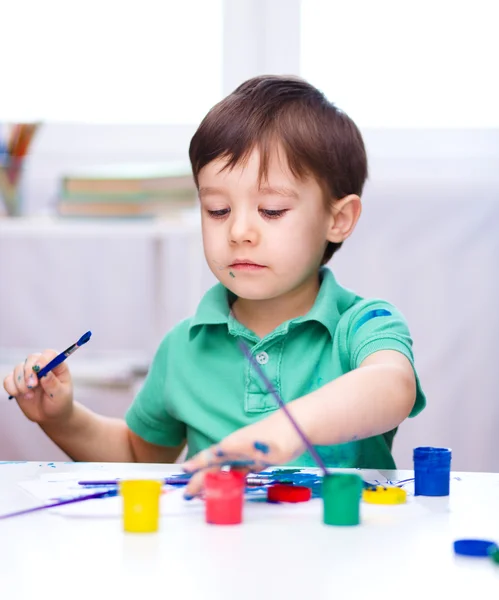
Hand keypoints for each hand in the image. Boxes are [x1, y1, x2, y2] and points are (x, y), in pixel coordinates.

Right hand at [3, 350, 73, 423]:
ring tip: (29, 395)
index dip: (43, 359)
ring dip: (21, 382)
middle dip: (29, 372)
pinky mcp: (17, 382)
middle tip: (32, 386)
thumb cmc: (60, 403)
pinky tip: (19, 395)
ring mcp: (29, 373)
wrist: (50, 415)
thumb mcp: (60, 395)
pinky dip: (11, 387)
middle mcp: (42, 366)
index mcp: (57, 366)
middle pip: (31, 358)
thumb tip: (44, 373)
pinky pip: (8, 379)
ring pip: (18, 368)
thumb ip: (52, 383)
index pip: (50, 354)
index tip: (39, 368)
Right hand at [182, 411, 304, 497]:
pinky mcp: (258, 457)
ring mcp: (247, 452)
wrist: (299, 423)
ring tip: (203, 492)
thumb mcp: (263, 445)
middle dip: (201, 479)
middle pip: (215, 465)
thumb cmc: (283, 434)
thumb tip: (217, 452)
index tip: (184, 473)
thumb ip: (239, 450)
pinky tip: (228, 486)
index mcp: (234, 444)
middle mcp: (237, 447)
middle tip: (188, 494)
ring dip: (213, 480)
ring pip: (225, 468)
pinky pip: (240, 470)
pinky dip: (231, 479)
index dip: (197, 466)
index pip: (211, 457)